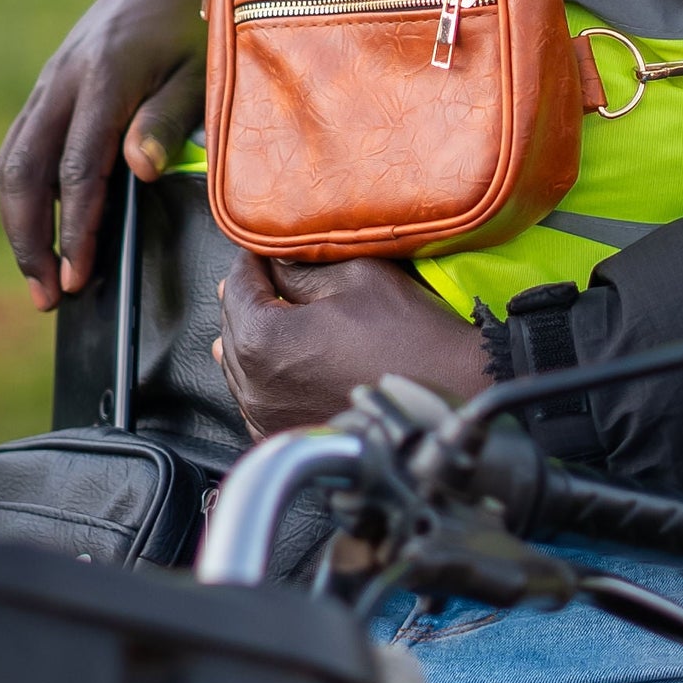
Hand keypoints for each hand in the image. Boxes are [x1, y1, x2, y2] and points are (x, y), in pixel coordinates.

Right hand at [0, 0, 206, 310]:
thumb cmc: (197, 22)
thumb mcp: (201, 68)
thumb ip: (170, 117)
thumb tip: (138, 172)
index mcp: (106, 77)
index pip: (78, 168)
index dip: (76, 228)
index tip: (78, 277)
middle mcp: (65, 81)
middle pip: (24, 171)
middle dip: (29, 239)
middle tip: (48, 295)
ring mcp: (50, 82)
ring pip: (12, 159)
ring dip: (18, 222)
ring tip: (41, 275)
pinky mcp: (48, 85)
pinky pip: (20, 144)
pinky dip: (22, 191)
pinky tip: (42, 226)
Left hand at [214, 252, 486, 438]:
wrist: (449, 402)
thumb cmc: (411, 338)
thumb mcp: (356, 278)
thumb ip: (302, 268)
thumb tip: (277, 261)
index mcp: (264, 340)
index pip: (238, 286)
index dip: (251, 259)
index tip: (260, 245)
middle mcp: (256, 386)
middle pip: (233, 327)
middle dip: (249, 296)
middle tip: (264, 271)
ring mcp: (269, 419)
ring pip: (241, 366)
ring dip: (252, 336)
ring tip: (267, 312)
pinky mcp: (288, 437)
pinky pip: (258, 399)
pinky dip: (263, 375)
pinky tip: (278, 361)